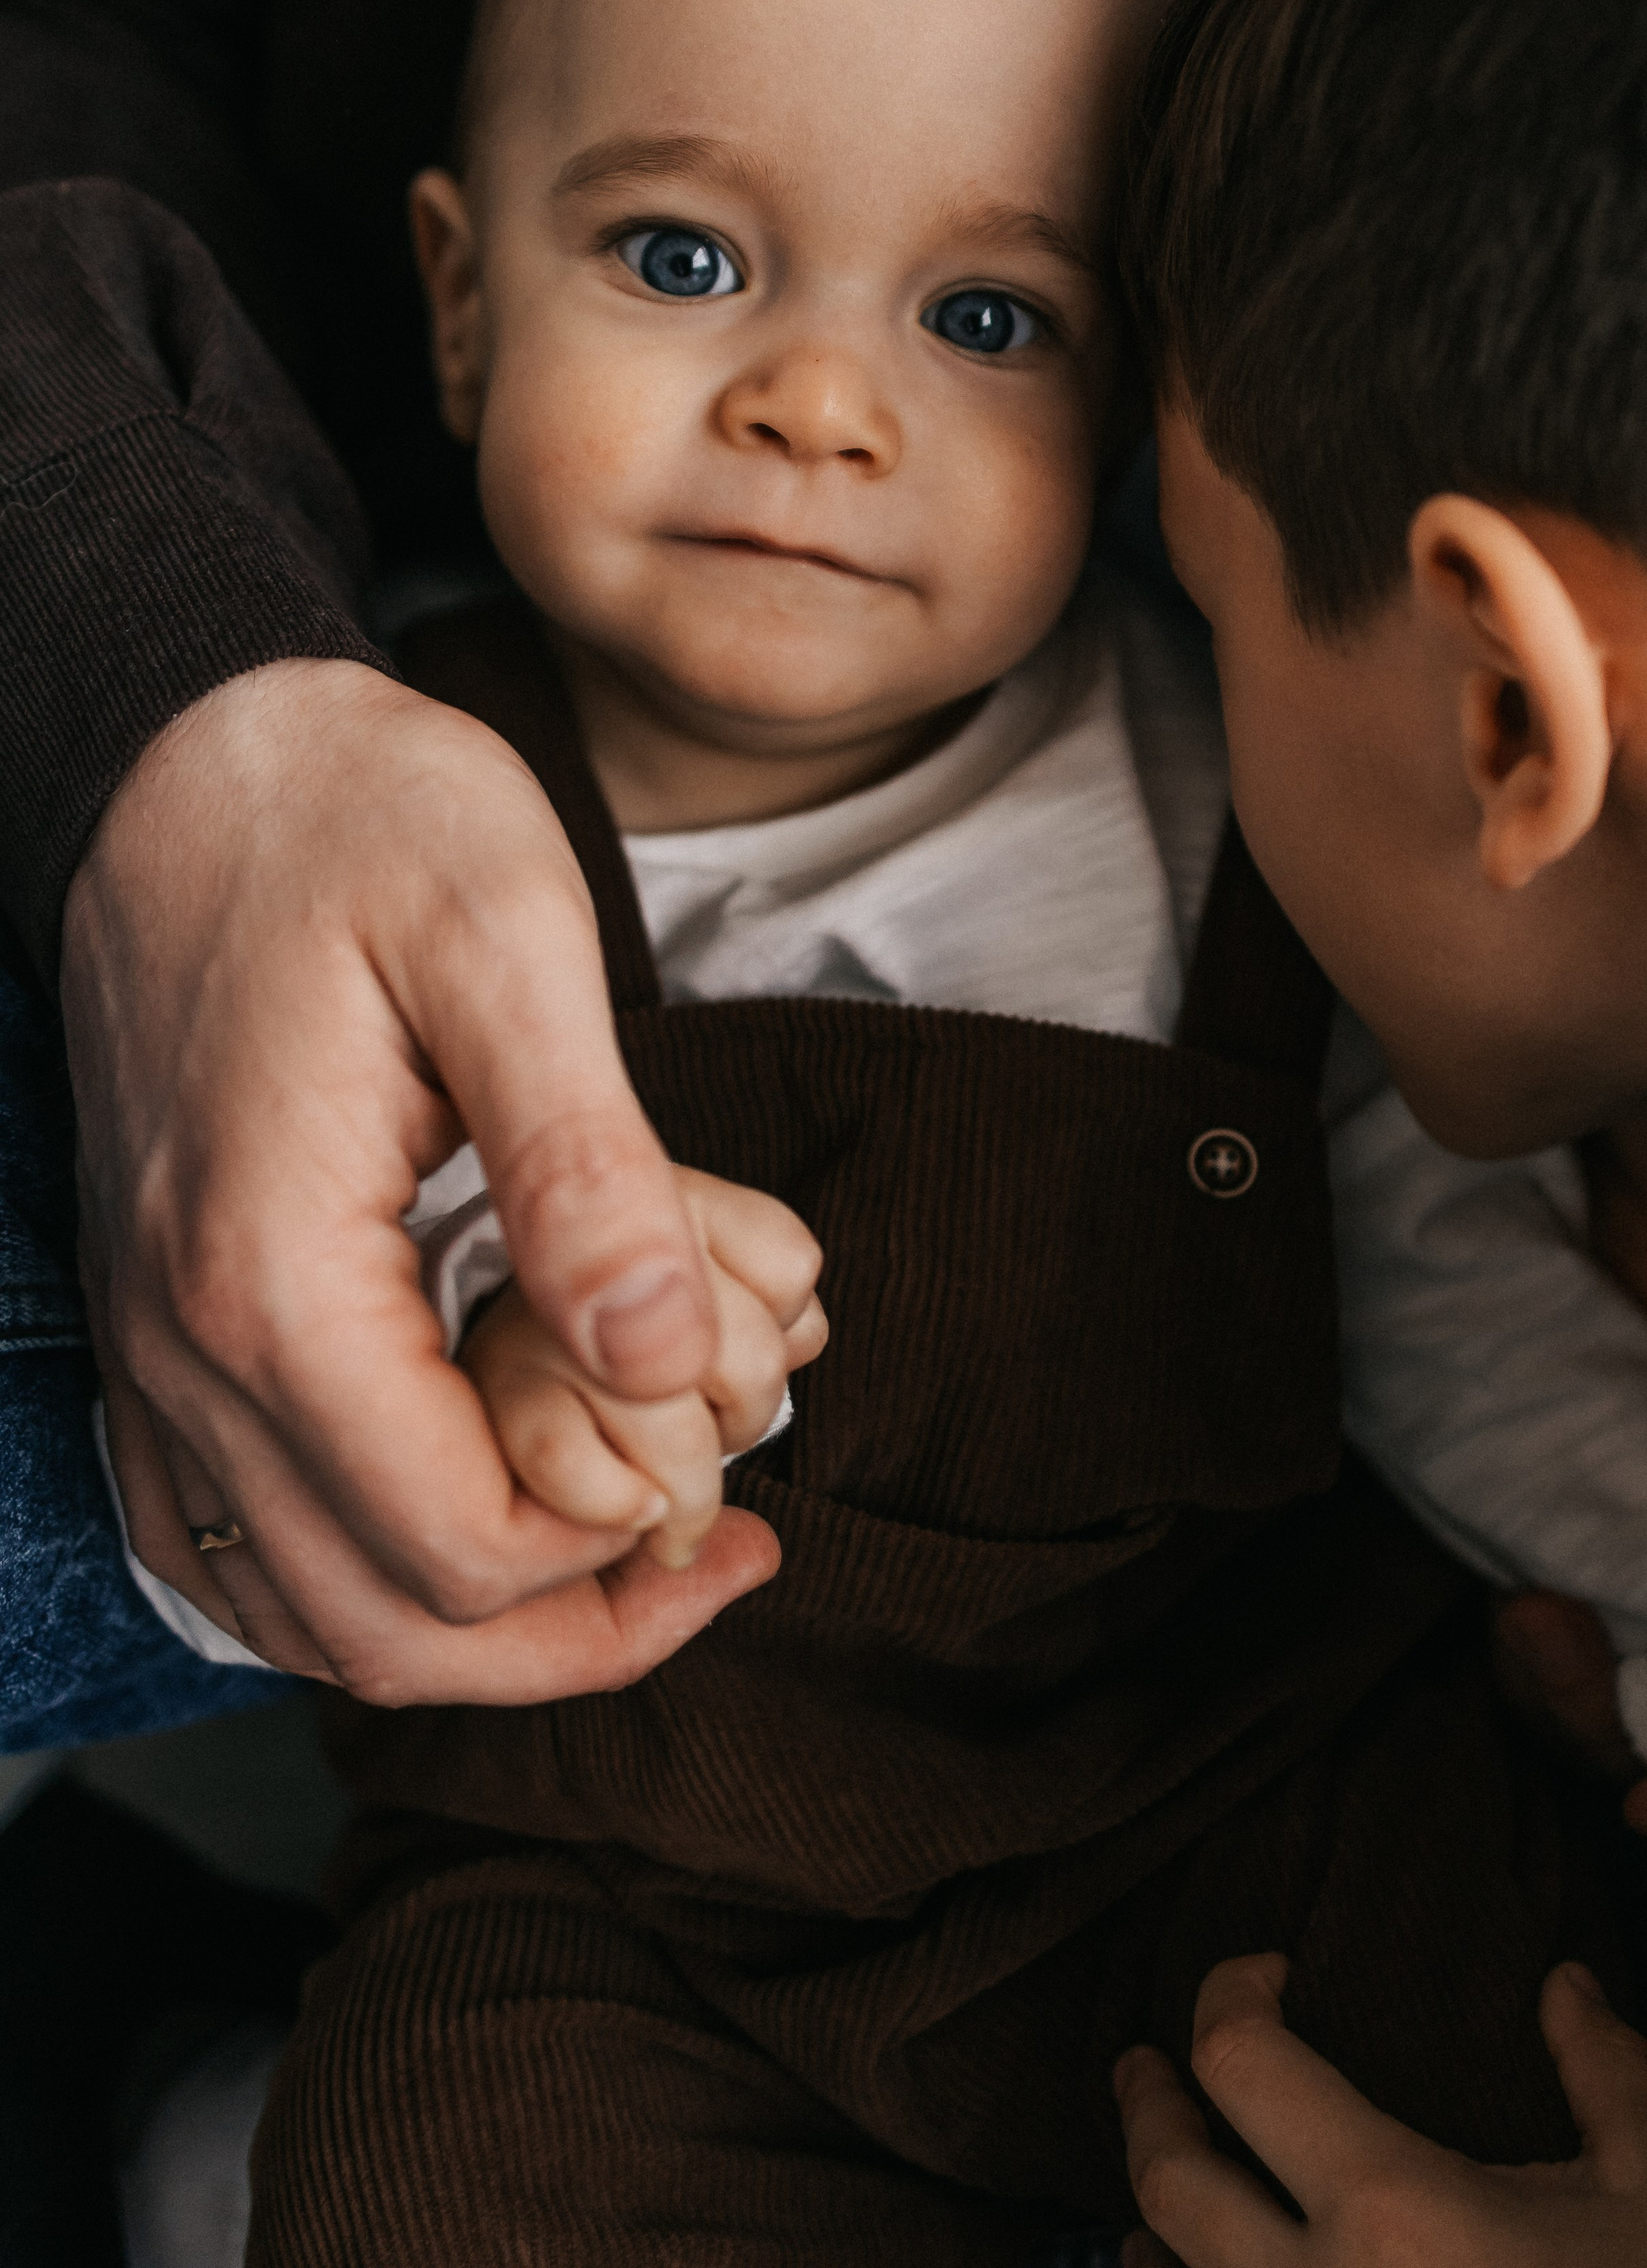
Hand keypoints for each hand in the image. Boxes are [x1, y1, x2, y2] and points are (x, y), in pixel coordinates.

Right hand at [66, 659, 771, 1703]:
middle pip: (380, 1624)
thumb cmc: (362, 821)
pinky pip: (234, 1537)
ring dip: (474, 1624)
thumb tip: (669, 1362)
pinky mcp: (159, 1320)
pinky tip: (479, 1518)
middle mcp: (183, 1346)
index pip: (457, 1543)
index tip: (752, 1501)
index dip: (623, 1567)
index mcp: (271, 1273)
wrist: (192, 758)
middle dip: (573, 1632)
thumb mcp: (509, 942)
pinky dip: (367, 1573)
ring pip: (300, 1609)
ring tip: (631, 1560)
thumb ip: (588, 1163)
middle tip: (725, 1561)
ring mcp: (151, 1345)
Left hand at [1116, 1952, 1646, 2266]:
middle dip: (1145, 2108)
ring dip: (1150, 2225)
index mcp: (1390, 2207)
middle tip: (1142, 2066)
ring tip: (1164, 2187)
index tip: (1260, 1973)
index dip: (1231, 1992)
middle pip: (1168, 2181)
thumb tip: (1568, 1983)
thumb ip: (1609, 2072)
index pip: (1241, 2061)